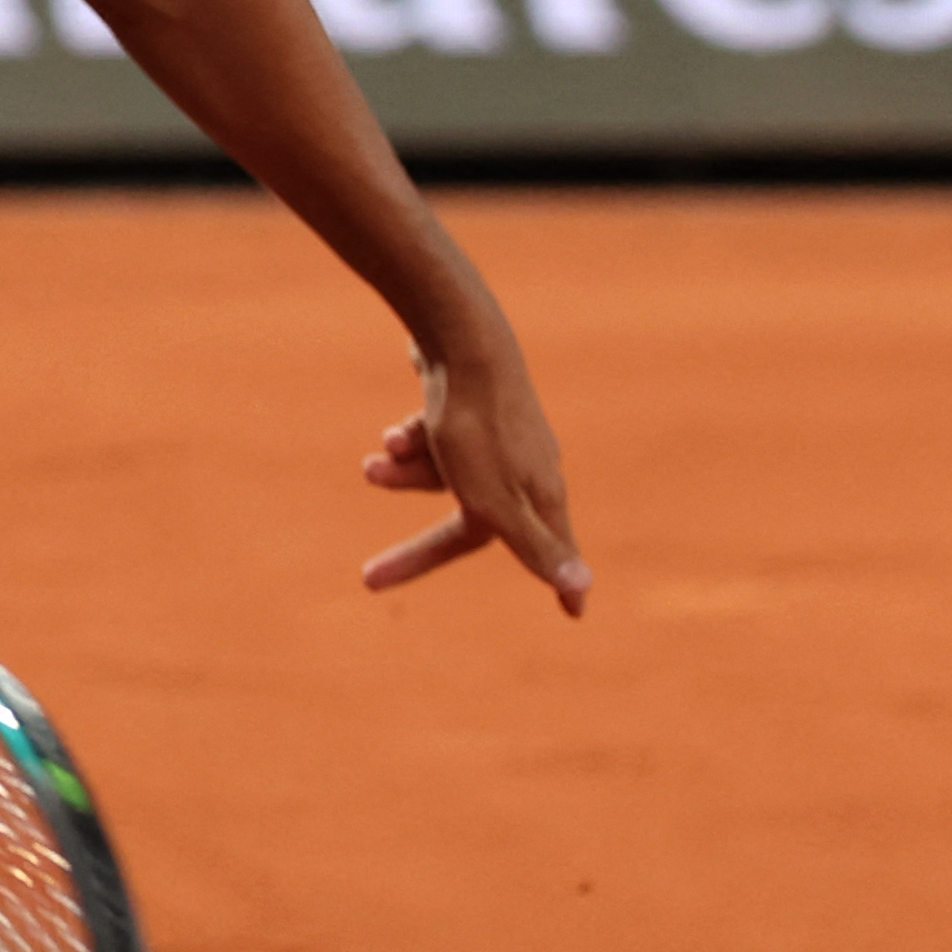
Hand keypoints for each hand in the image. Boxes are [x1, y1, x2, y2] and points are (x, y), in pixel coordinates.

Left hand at [359, 333, 591, 617]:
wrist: (460, 336)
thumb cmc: (477, 426)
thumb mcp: (496, 500)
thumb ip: (534, 546)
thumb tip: (583, 588)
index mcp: (538, 495)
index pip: (547, 553)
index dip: (557, 583)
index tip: (577, 615)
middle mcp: (525, 466)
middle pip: (473, 523)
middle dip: (419, 550)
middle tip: (368, 580)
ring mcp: (500, 434)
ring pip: (445, 477)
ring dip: (405, 476)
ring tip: (375, 463)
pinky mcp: (470, 404)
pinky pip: (436, 439)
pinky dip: (411, 441)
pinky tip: (392, 435)